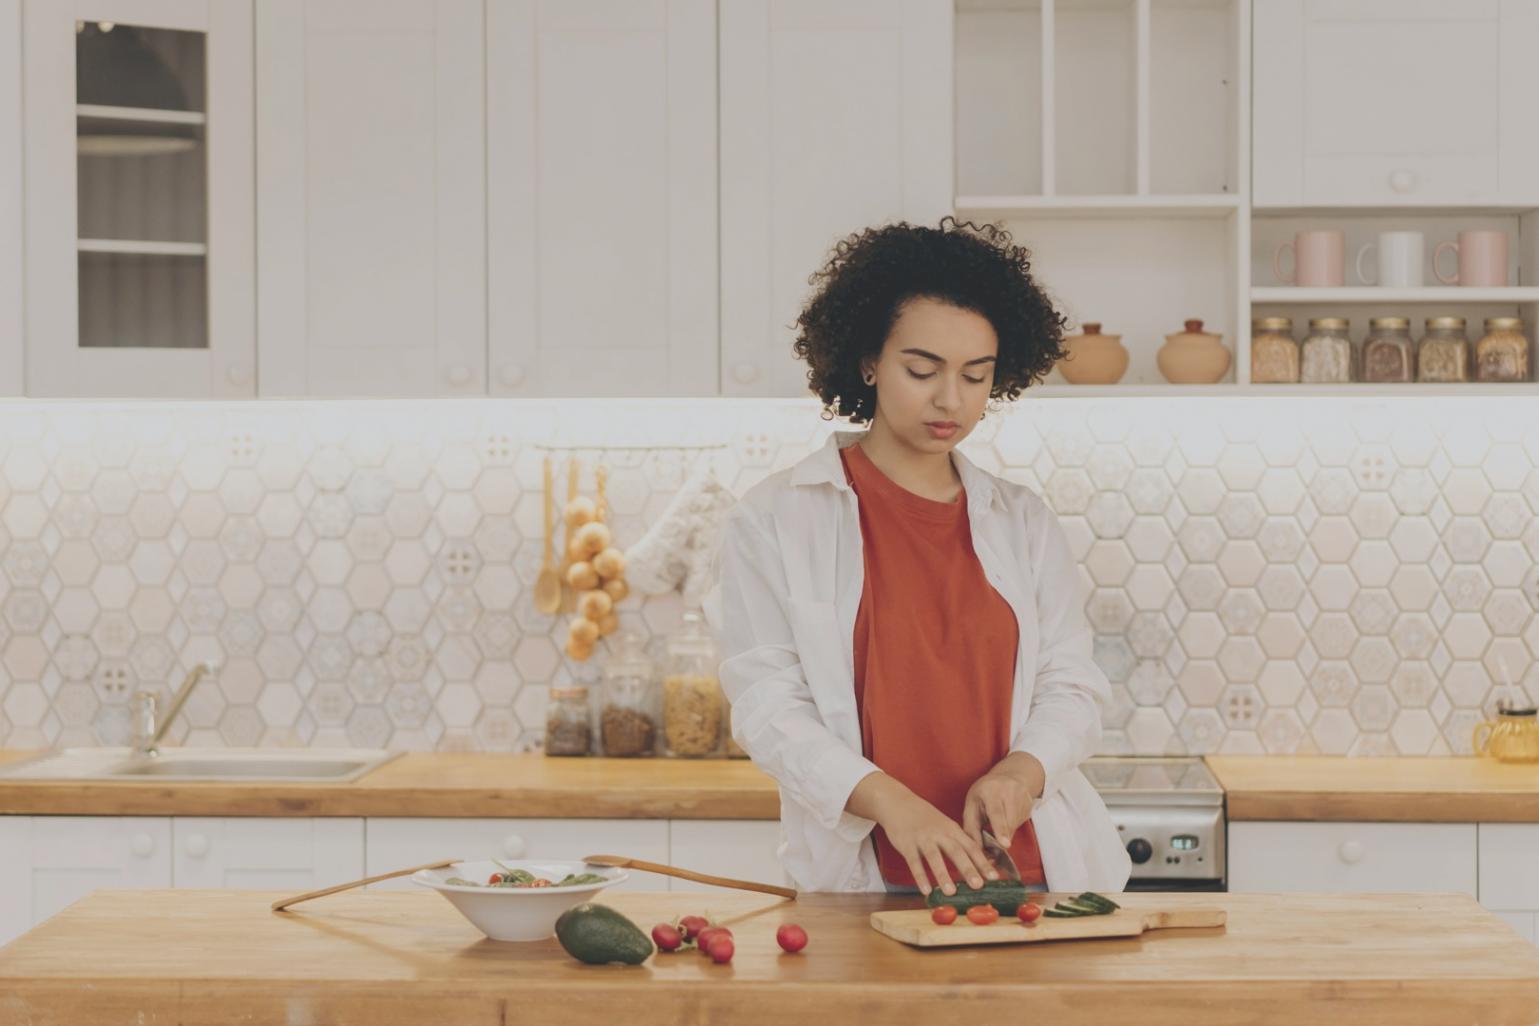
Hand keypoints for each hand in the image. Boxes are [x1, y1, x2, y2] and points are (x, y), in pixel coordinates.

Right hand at [878, 788, 999, 895]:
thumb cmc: (924, 818)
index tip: (994, 877)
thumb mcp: (944, 825)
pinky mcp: (907, 844)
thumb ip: (957, 842)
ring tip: (951, 892)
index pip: (971, 846)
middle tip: (978, 886)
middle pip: (956, 851)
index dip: (983, 862)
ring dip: (943, 875)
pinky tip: (925, 890)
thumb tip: (975, 865)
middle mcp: (939, 833)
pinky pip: (914, 862)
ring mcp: (923, 838)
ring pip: (935, 857)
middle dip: (968, 869)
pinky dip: (920, 876)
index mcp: (952, 829)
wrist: (898, 801)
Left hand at [962, 752, 1044, 850]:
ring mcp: (1022, 796)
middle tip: (993, 840)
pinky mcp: (1030, 803)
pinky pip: (1021, 822)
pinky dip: (1013, 824)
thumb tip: (976, 850)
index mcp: (990, 790)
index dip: (1000, 829)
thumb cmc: (985, 792)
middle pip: (1008, 823)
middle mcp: (1009, 790)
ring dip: (1006, 831)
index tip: (1005, 845)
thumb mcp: (972, 803)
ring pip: (1015, 825)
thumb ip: (971, 826)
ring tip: (999, 819)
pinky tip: (1008, 814)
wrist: (1011, 775)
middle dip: (1000, 836)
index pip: (996, 812)